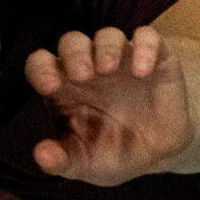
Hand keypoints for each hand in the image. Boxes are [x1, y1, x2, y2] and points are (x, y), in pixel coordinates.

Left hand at [23, 26, 194, 187]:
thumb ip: (62, 160)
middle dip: (74, 54)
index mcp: (64, 88)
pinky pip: (147, 38)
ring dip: (106, 47)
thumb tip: (41, 155)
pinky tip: (142, 70)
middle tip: (82, 76)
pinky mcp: (154, 58)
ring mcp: (121, 60)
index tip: (49, 86)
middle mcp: (89, 67)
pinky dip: (144, 46)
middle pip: (72, 42)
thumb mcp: (85, 163)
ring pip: (108, 36)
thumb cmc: (112, 152)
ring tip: (108, 69)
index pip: (41, 64)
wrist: (158, 155)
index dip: (41, 69)